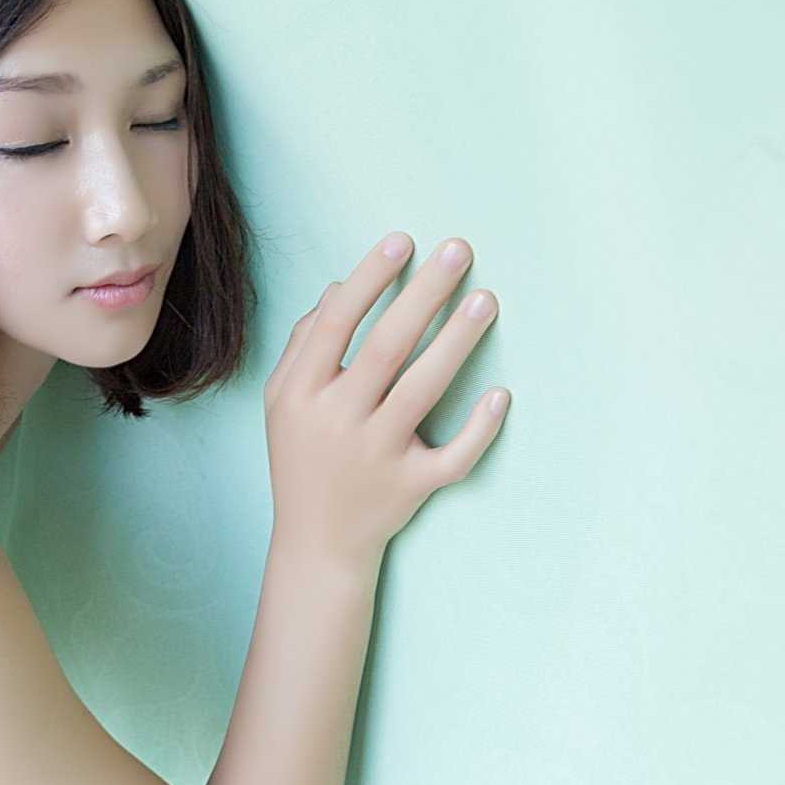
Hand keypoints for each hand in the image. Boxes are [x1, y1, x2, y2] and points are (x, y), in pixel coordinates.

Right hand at [261, 232, 509, 570]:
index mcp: (301, 393)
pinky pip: (453, 456)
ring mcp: (376, 456)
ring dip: (457, 342)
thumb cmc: (302, 457)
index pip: (336, 323)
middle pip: (386, 347)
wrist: (316, 543)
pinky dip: (478, 428)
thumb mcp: (283, 401)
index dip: (369, 279)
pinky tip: (500, 395)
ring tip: (486, 300)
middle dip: (425, 294)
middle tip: (459, 251)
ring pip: (423, 391)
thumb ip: (304, 343)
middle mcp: (338, 421)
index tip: (403, 241)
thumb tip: (339, 286)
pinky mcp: (412, 487)